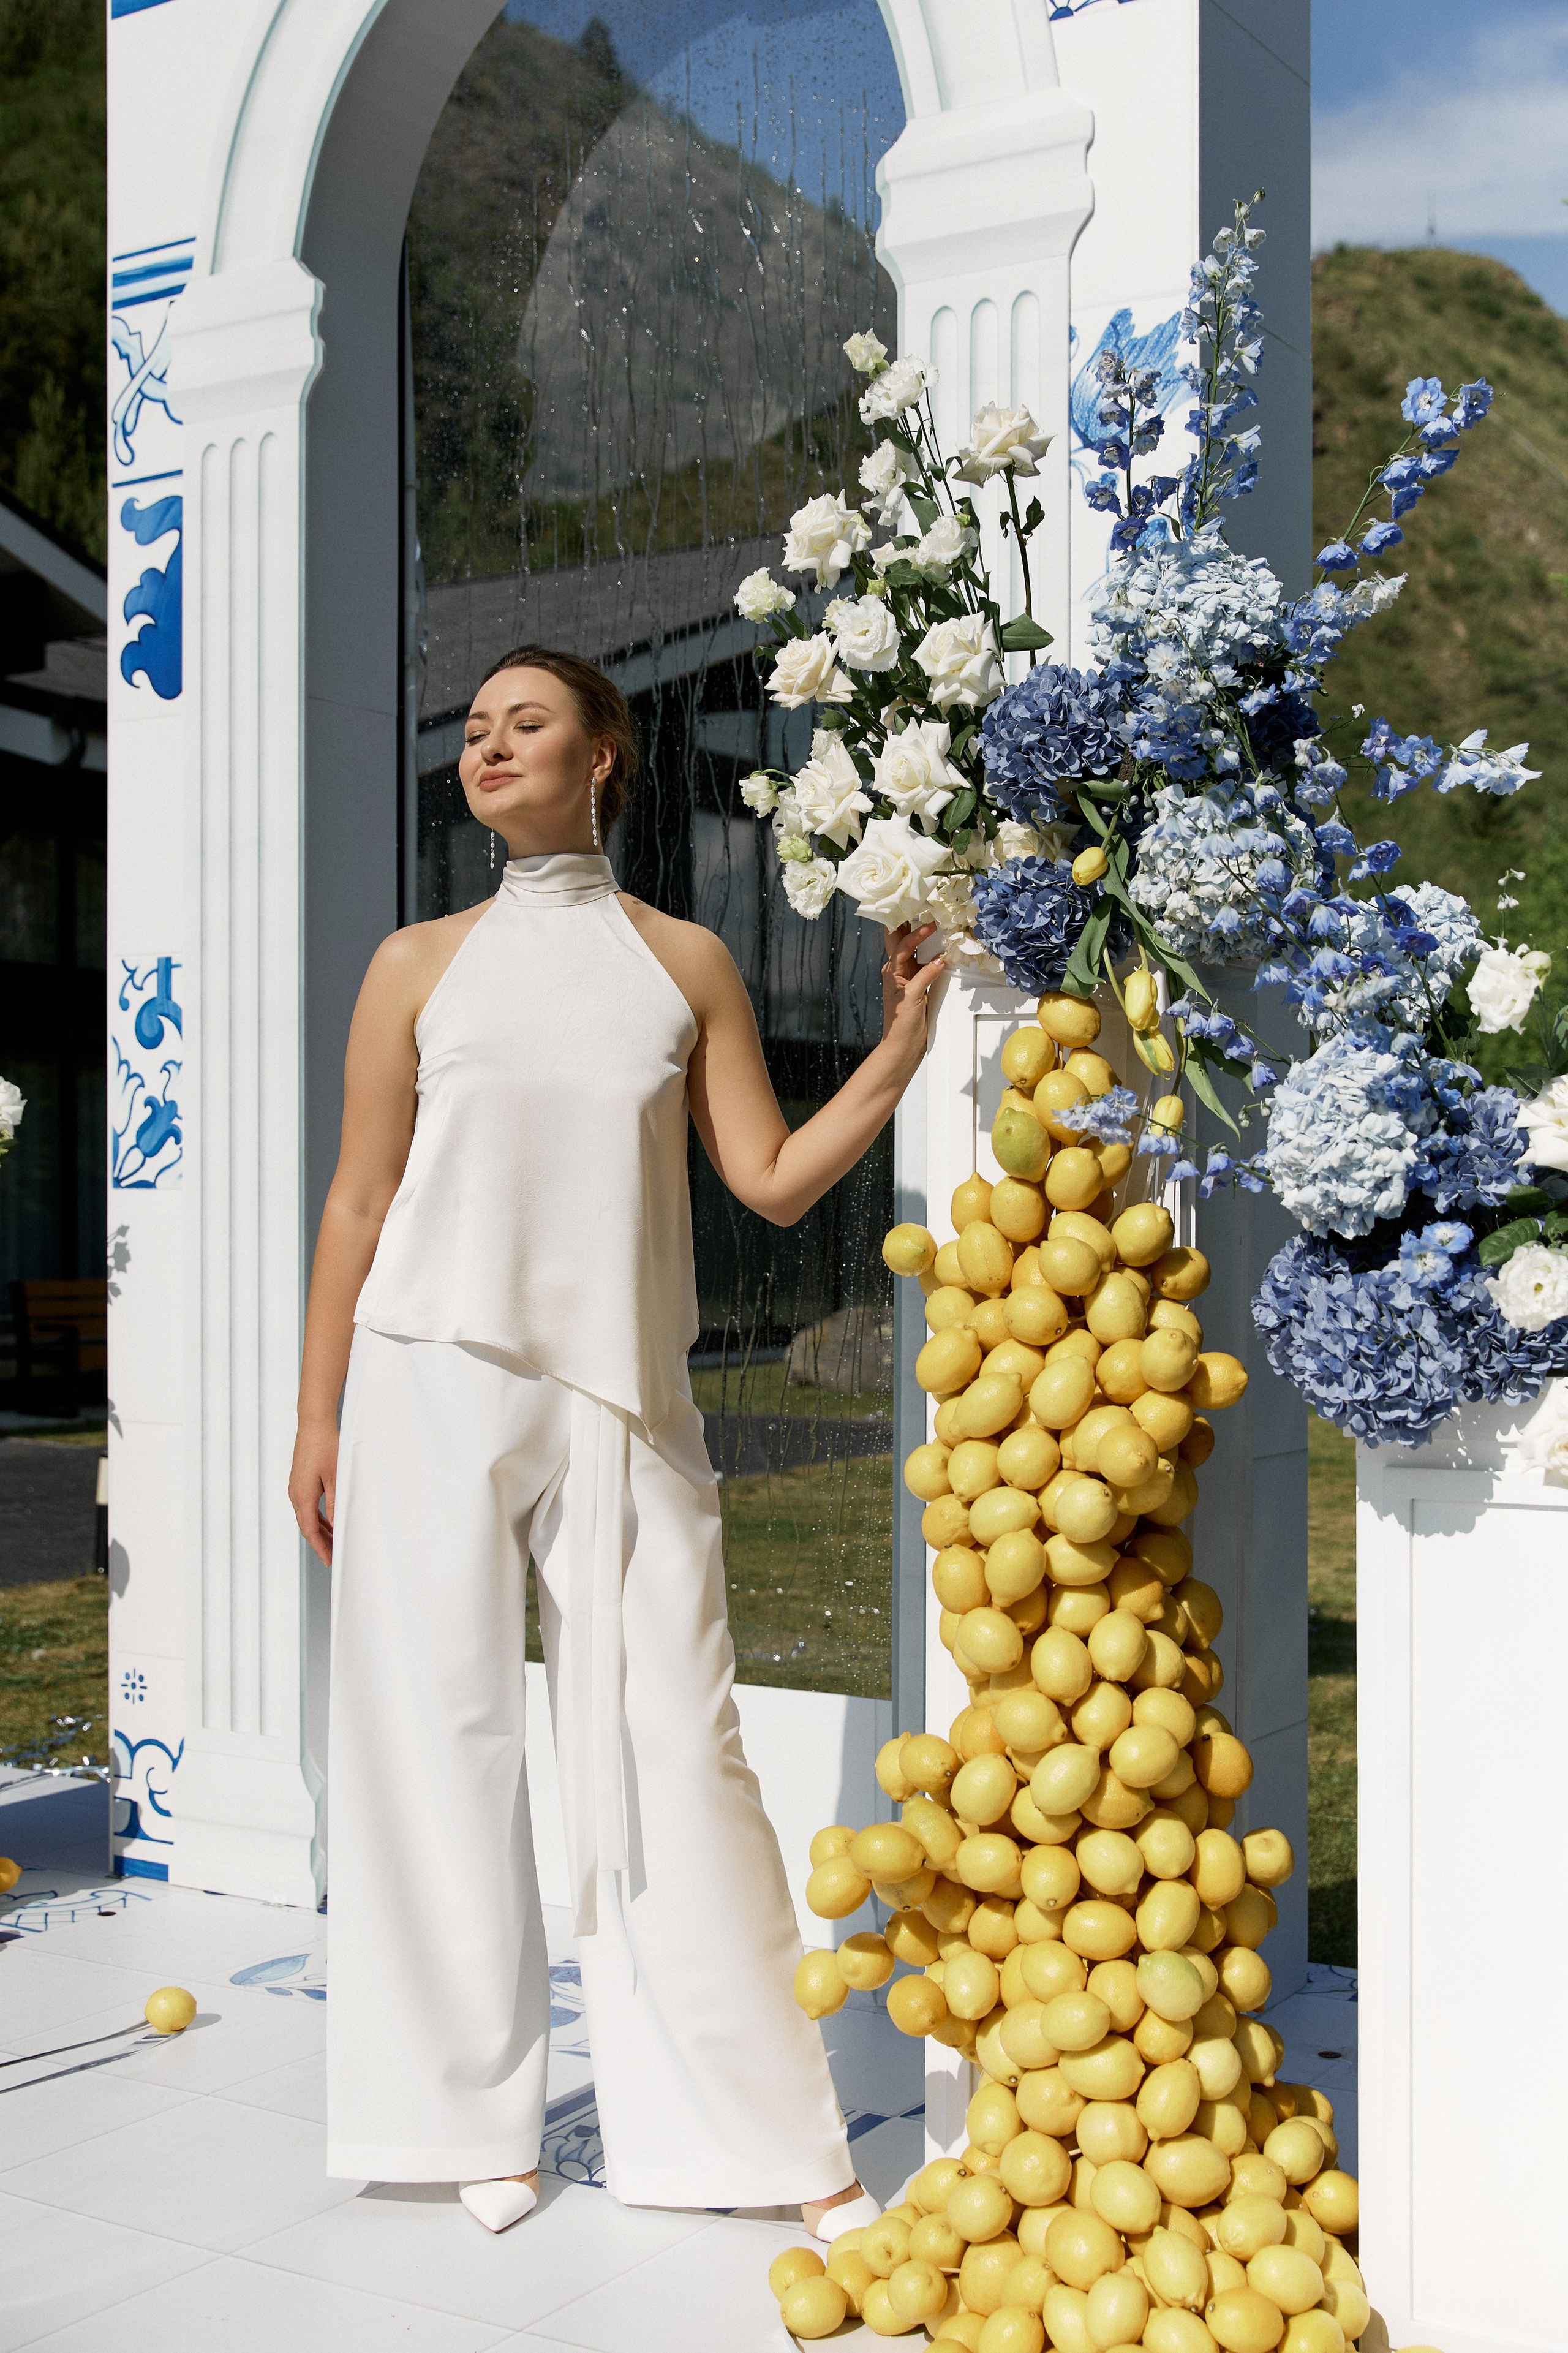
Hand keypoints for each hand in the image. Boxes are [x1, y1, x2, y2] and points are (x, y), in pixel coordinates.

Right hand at [289, 1422, 338, 1567]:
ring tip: (334, 1542)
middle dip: (321, 1543)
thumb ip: (336, 1503)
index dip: (321, 1548)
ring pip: (307, 1517)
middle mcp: (295, 1494)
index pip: (310, 1531)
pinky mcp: (299, 1482)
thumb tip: (338, 1526)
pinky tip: (328, 1521)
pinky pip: (307, 1506)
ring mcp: (295, 1488)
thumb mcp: (336, 1477)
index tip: (330, 1561)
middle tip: (334, 1557)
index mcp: (303, 1496)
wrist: (313, 1424)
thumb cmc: (326, 1447)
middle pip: (307, 1527)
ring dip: (320, 1531)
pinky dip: (317, 1517)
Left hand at [881, 922, 943, 1062]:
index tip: (931, 925)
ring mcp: (907, 977)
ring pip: (910, 949)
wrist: (903, 1046)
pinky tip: (940, 948)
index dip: (915, 933)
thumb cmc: (902, 1024)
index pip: (902, 944)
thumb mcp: (913, 997)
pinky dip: (930, 953)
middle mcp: (896, 971)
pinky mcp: (917, 985)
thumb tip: (940, 959)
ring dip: (917, 934)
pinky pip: (923, 963)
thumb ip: (925, 976)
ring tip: (927, 918)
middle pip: (898, 940)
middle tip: (915, 905)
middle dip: (905, 922)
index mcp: (891, 971)